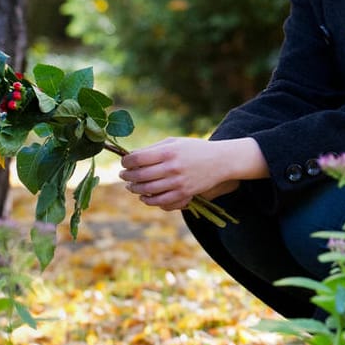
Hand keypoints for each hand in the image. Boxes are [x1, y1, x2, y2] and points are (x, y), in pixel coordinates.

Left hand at [118, 138, 260, 211]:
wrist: (220, 161)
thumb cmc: (194, 149)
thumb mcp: (174, 142)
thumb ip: (153, 148)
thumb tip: (131, 157)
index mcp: (168, 152)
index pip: (137, 159)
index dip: (126, 162)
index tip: (124, 163)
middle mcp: (172, 167)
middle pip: (140, 175)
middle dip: (127, 176)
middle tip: (123, 175)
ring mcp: (178, 182)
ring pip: (147, 190)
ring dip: (134, 189)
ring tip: (131, 186)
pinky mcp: (184, 193)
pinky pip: (160, 201)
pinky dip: (148, 200)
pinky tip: (143, 196)